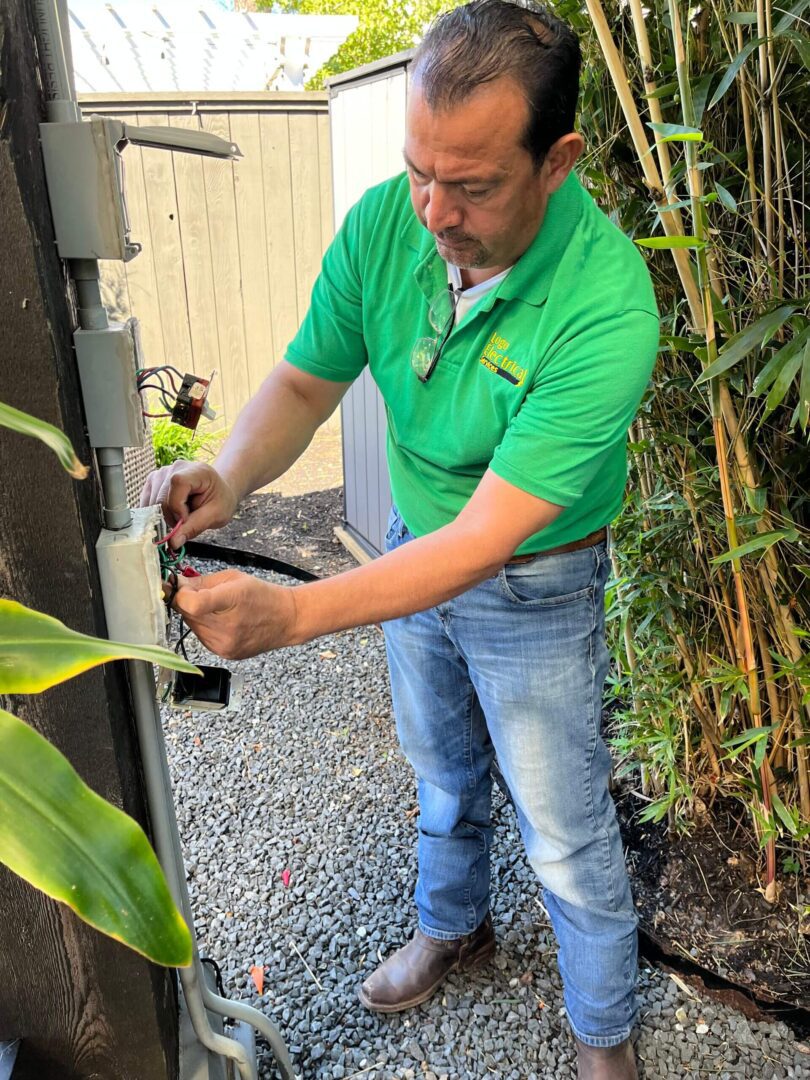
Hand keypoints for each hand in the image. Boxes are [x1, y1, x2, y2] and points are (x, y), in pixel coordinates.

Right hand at [140, 461, 238, 546]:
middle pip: (162, 497)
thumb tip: (173, 542)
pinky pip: (147, 502)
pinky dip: (157, 513)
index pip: (178, 483)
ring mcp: (162, 473)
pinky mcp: (153, 481)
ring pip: (152, 502)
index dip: (178, 506)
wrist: (216, 491)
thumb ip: (194, 527)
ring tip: (182, 514)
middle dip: (172, 517)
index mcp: (197, 471)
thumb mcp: (215, 515)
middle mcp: (176, 467)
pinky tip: (172, 512)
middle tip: (187, 521)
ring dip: (165, 516)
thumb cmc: (219, 500)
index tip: (186, 519)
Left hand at [172, 570, 298, 658]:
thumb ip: (201, 581)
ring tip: (218, 609)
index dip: (180, 594)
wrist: (286, 620)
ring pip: (191, 626)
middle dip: (187, 601)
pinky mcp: (224, 653)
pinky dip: (205, 627)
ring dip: (196, 615)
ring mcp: (225, 644)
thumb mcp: (234, 578)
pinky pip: (201, 637)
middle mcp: (227, 627)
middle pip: (187, 614)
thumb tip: (176, 584)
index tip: (181, 587)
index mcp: (232, 600)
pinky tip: (222, 621)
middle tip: (202, 593)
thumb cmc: (263, 596)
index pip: (192, 604)